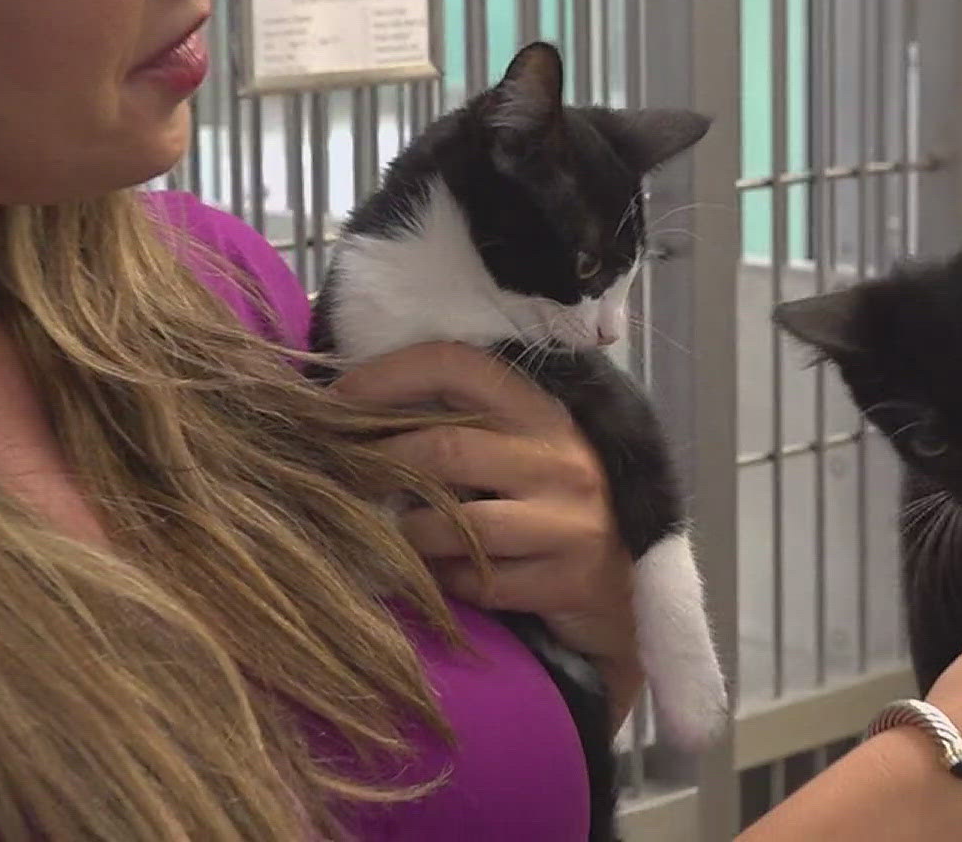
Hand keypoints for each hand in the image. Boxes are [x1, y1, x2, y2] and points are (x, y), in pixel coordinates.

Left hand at [330, 342, 642, 722]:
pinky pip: (477, 581)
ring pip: (454, 522)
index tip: (334, 401)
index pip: (460, 365)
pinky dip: (444, 581)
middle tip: (340, 479)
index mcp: (546, 411)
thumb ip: (469, 427)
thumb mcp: (525, 454)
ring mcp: (571, 520)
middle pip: (445, 447)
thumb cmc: (556, 514)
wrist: (627, 596)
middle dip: (379, 464)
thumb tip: (360, 406)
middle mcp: (563, 457)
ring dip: (407, 533)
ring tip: (392, 536)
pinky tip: (442, 577)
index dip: (388, 376)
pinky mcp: (569, 579)